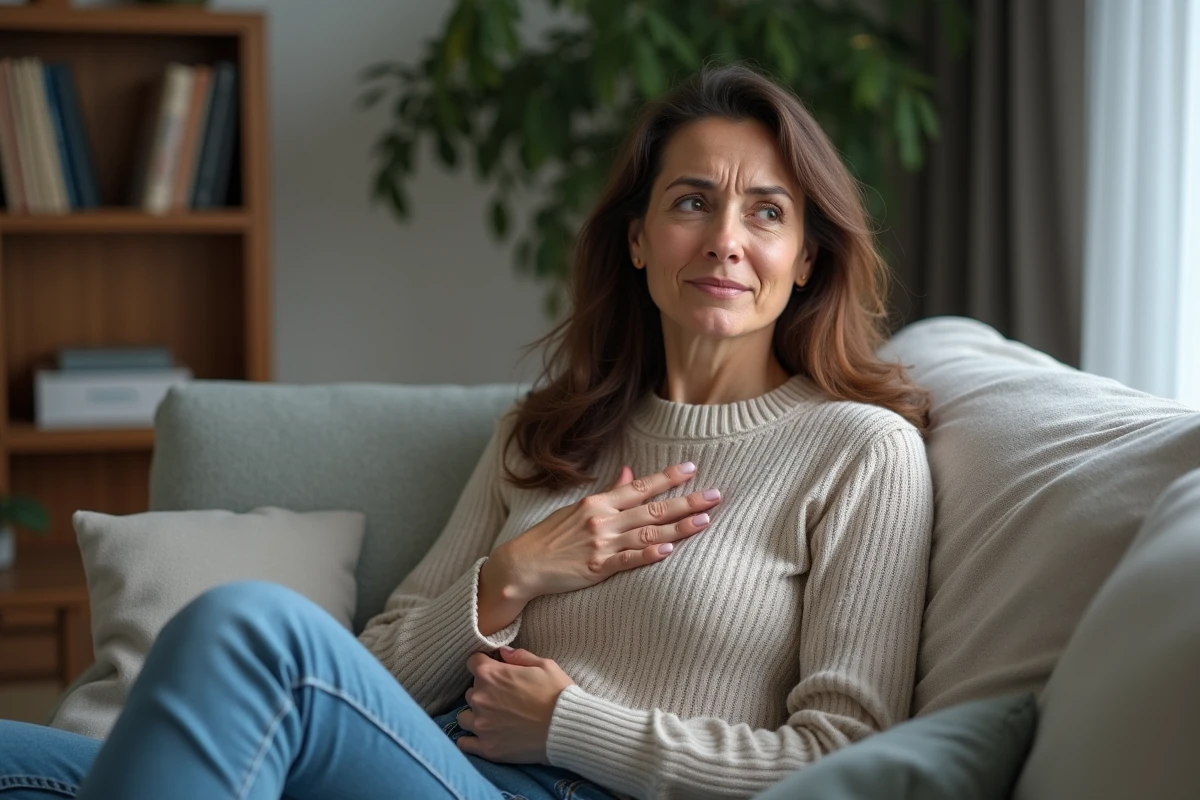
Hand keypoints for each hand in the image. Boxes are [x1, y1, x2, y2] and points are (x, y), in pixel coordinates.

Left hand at [455, 646, 573, 763]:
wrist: (567, 729)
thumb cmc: (558, 694)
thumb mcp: (544, 665)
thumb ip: (519, 657)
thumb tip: (502, 652)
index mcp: (491, 674)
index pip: (472, 662)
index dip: (483, 664)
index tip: (493, 670)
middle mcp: (480, 698)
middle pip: (470, 691)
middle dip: (484, 692)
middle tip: (502, 698)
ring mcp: (482, 725)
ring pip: (465, 717)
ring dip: (476, 715)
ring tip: (493, 719)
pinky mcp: (487, 748)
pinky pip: (465, 744)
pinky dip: (470, 740)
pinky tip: (482, 737)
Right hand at [489, 462, 721, 600]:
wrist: (523, 564)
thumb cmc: (551, 536)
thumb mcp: (578, 508)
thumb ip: (609, 492)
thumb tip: (629, 472)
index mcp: (600, 503)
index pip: (641, 487)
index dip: (668, 477)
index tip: (693, 469)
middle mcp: (603, 519)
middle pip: (653, 508)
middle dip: (687, 501)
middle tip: (716, 495)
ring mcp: (601, 543)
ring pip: (647, 532)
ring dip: (678, 527)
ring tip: (704, 521)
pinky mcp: (597, 567)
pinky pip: (627, 560)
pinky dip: (648, 554)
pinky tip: (668, 550)